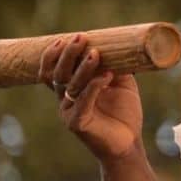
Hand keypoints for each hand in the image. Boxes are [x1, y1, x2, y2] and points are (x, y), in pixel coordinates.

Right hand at [38, 34, 143, 163]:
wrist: (129, 143)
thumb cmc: (123, 113)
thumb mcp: (120, 83)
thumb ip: (115, 65)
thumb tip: (117, 45)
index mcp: (70, 89)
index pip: (52, 70)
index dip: (52, 55)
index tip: (64, 38)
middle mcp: (65, 100)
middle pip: (57, 74)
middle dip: (67, 54)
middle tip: (79, 38)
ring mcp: (69, 112)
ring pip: (70, 85)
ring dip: (82, 67)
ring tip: (96, 53)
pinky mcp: (77, 123)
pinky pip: (83, 102)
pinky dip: (94, 86)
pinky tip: (106, 76)